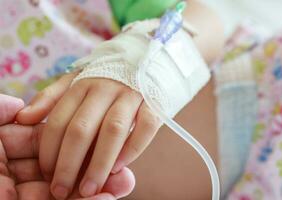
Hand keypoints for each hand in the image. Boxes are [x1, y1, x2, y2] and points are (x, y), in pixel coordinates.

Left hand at [17, 73, 160, 198]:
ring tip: (89, 189)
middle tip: (61, 191)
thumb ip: (52, 98)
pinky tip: (121, 167)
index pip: (60, 120)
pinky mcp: (154, 102)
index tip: (47, 175)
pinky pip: (145, 127)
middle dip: (69, 164)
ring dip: (99, 163)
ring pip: (113, 130)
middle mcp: (105, 88)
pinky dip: (133, 149)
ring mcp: (131, 94)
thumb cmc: (108, 78)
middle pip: (82, 129)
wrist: (146, 61)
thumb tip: (25, 118)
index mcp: (82, 84)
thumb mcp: (77, 80)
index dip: (50, 151)